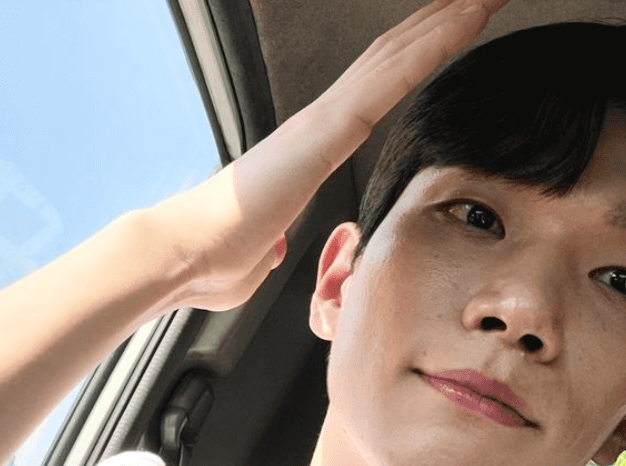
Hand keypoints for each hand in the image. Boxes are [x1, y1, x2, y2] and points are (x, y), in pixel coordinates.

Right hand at [159, 0, 512, 311]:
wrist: (179, 255)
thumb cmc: (210, 261)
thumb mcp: (255, 257)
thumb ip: (268, 247)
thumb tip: (267, 251)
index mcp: (305, 151)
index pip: (370, 92)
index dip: (410, 57)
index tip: (447, 31)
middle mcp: (313, 126)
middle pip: (386, 60)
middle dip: (436, 22)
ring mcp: (317, 124)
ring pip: (393, 57)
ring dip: (445, 20)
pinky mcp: (321, 135)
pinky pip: (387, 83)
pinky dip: (430, 48)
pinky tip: (467, 19)